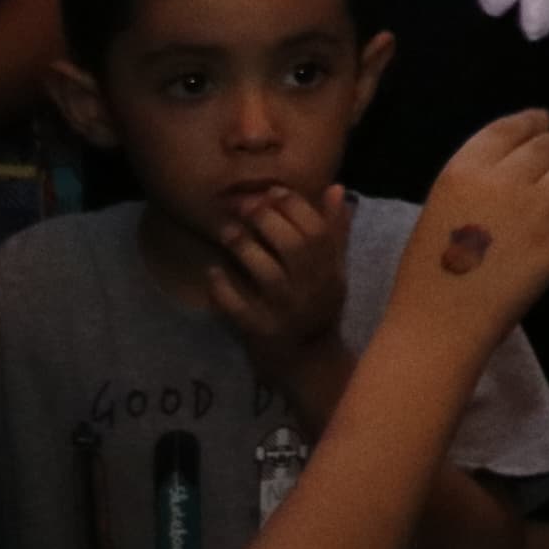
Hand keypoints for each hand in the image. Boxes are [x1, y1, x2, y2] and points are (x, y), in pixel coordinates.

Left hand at [208, 182, 353, 375]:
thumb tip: (335, 187)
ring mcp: (286, 312)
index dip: (295, 207)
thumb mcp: (334, 269)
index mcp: (330, 271)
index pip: (318, 231)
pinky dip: (224, 288)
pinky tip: (212, 271)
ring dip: (245, 248)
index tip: (272, 191)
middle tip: (244, 205)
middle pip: (294, 248)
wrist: (310, 361)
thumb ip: (334, 231)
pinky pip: (240, 307)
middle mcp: (312, 290)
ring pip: (268, 275)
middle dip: (268, 221)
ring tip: (227, 231)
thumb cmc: (320, 307)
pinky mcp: (261, 331)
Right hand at [386, 111, 548, 347]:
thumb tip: (515, 167)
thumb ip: (476, 183)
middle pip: (548, 146)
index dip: (532, 121)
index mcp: (463, 171)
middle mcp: (503, 180)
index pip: (508, 129)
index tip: (545, 119)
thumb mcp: (440, 209)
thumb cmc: (428, 273)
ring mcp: (536, 208)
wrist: (442, 322)